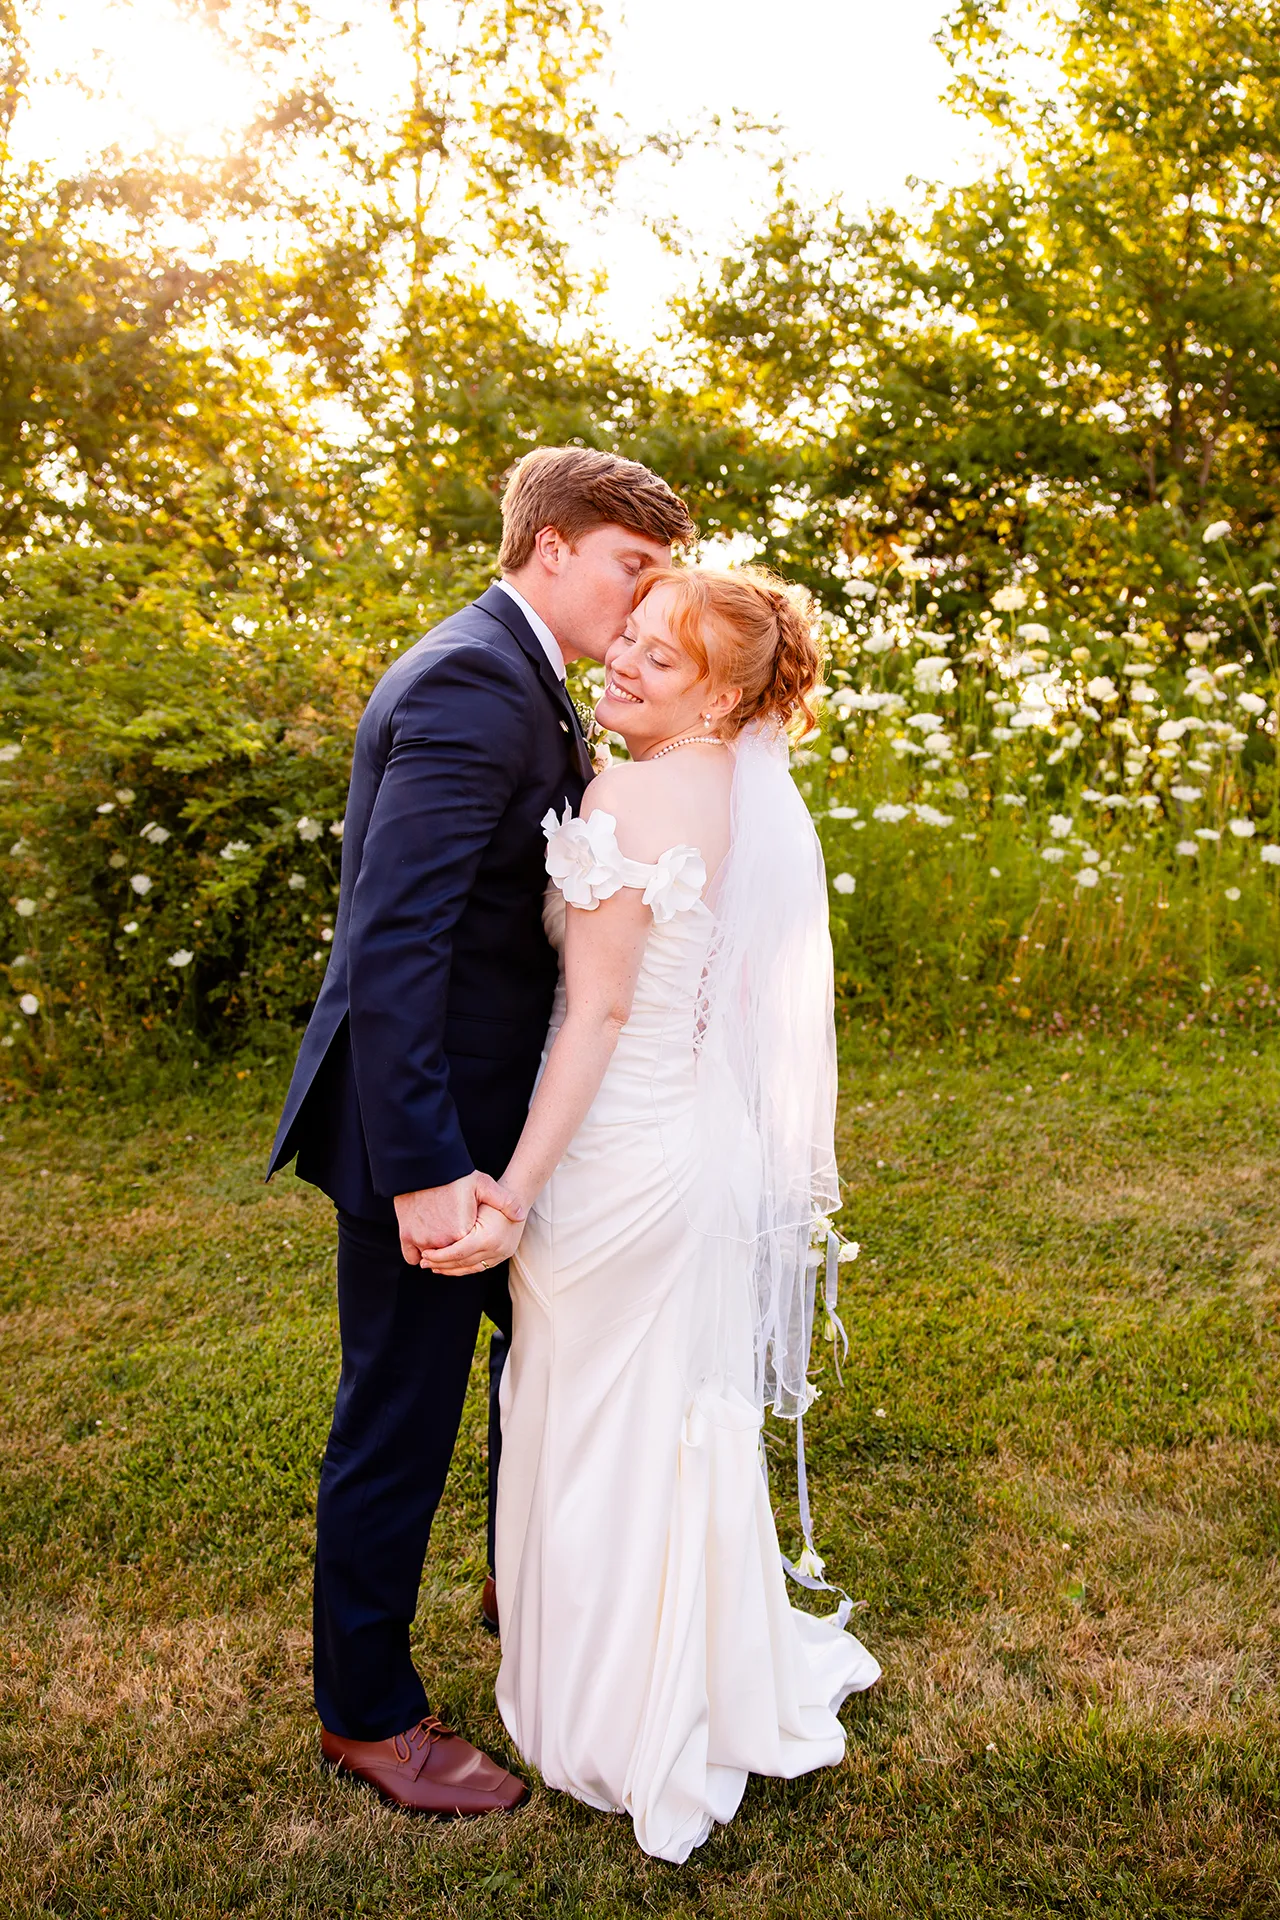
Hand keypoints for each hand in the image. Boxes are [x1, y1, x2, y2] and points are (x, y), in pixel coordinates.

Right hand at [394, 1173, 524, 1266]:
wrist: (421, 1167)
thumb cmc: (452, 1175)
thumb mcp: (483, 1184)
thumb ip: (504, 1201)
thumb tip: (521, 1215)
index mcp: (462, 1233)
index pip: (469, 1253)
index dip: (472, 1251)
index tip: (472, 1246)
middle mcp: (442, 1241)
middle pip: (450, 1258)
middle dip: (453, 1257)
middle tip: (455, 1246)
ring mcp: (422, 1240)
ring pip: (430, 1259)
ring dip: (435, 1255)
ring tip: (440, 1245)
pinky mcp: (406, 1236)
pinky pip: (412, 1256)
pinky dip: (417, 1253)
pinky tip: (424, 1246)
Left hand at [423, 1202, 524, 1275]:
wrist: (519, 1196)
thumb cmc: (495, 1193)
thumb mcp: (476, 1199)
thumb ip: (458, 1214)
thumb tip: (441, 1224)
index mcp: (488, 1237)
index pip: (457, 1253)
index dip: (439, 1256)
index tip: (424, 1254)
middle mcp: (497, 1250)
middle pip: (463, 1263)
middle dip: (441, 1265)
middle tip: (424, 1263)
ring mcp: (501, 1254)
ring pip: (471, 1268)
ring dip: (451, 1269)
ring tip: (434, 1267)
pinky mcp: (502, 1256)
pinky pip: (480, 1267)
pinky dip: (464, 1268)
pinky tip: (451, 1265)